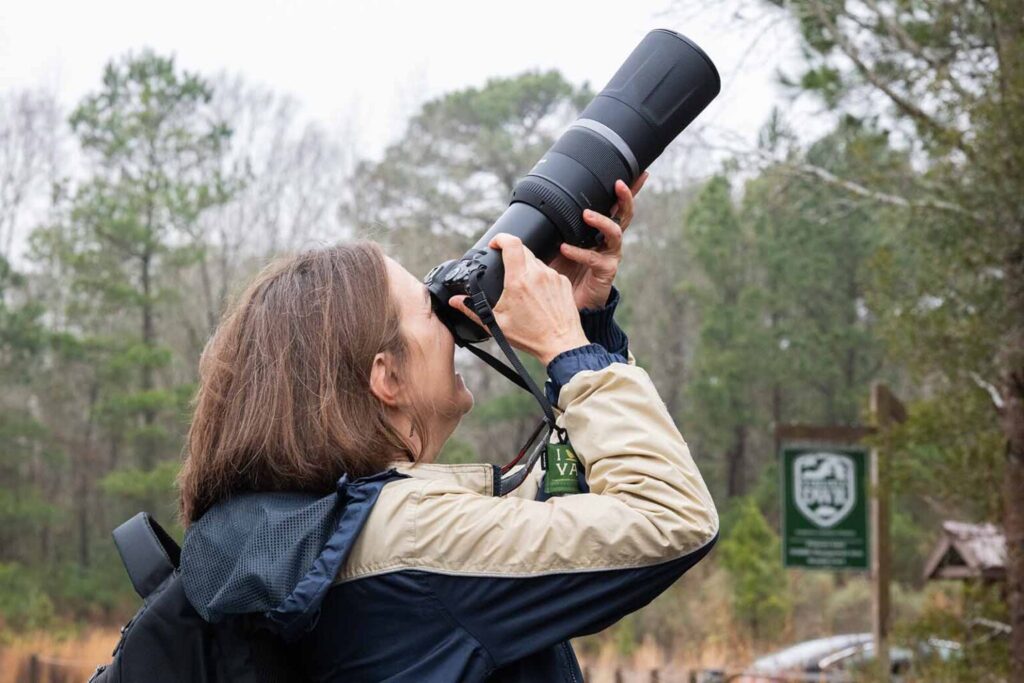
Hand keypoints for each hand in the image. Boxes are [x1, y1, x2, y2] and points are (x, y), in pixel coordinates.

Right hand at [449, 233, 588, 365]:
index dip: (500, 238)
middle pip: (523, 249)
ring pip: (536, 261)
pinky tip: (538, 296)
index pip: (511, 243)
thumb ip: (473, 310)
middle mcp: (537, 274)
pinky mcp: (563, 282)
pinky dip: (541, 279)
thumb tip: (455, 301)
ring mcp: (553, 276)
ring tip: (523, 289)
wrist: (561, 345)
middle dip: (511, 255)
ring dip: (527, 269)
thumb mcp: (497, 324)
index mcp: (518, 280)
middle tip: (505, 269)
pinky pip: (549, 272)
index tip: (494, 244)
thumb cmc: (530, 336)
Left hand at [549, 172, 648, 309]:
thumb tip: (535, 207)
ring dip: (602, 221)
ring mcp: (610, 255)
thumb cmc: (565, 268)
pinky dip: (579, 252)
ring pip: (616, 232)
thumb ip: (555, 226)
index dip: (630, 190)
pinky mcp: (605, 271)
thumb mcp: (559, 241)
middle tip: (617, 184)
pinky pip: (594, 258)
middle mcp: (610, 240)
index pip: (618, 206)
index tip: (639, 172)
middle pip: (625, 214)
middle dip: (625, 198)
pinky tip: (565, 248)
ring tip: (586, 214)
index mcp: (602, 230)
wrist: (569, 300)